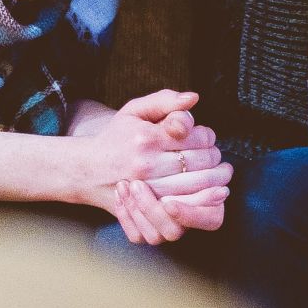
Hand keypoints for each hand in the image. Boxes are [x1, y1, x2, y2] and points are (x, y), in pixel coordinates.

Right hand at [85, 90, 231, 243]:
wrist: (87, 169)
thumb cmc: (116, 137)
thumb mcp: (135, 110)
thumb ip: (165, 100)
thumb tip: (194, 98)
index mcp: (147, 138)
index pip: (196, 138)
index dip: (209, 137)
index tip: (206, 138)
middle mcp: (146, 164)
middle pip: (200, 163)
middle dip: (215, 159)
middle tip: (217, 158)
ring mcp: (146, 189)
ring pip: (195, 187)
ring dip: (214, 181)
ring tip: (220, 175)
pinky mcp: (145, 208)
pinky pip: (181, 209)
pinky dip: (200, 202)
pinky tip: (208, 194)